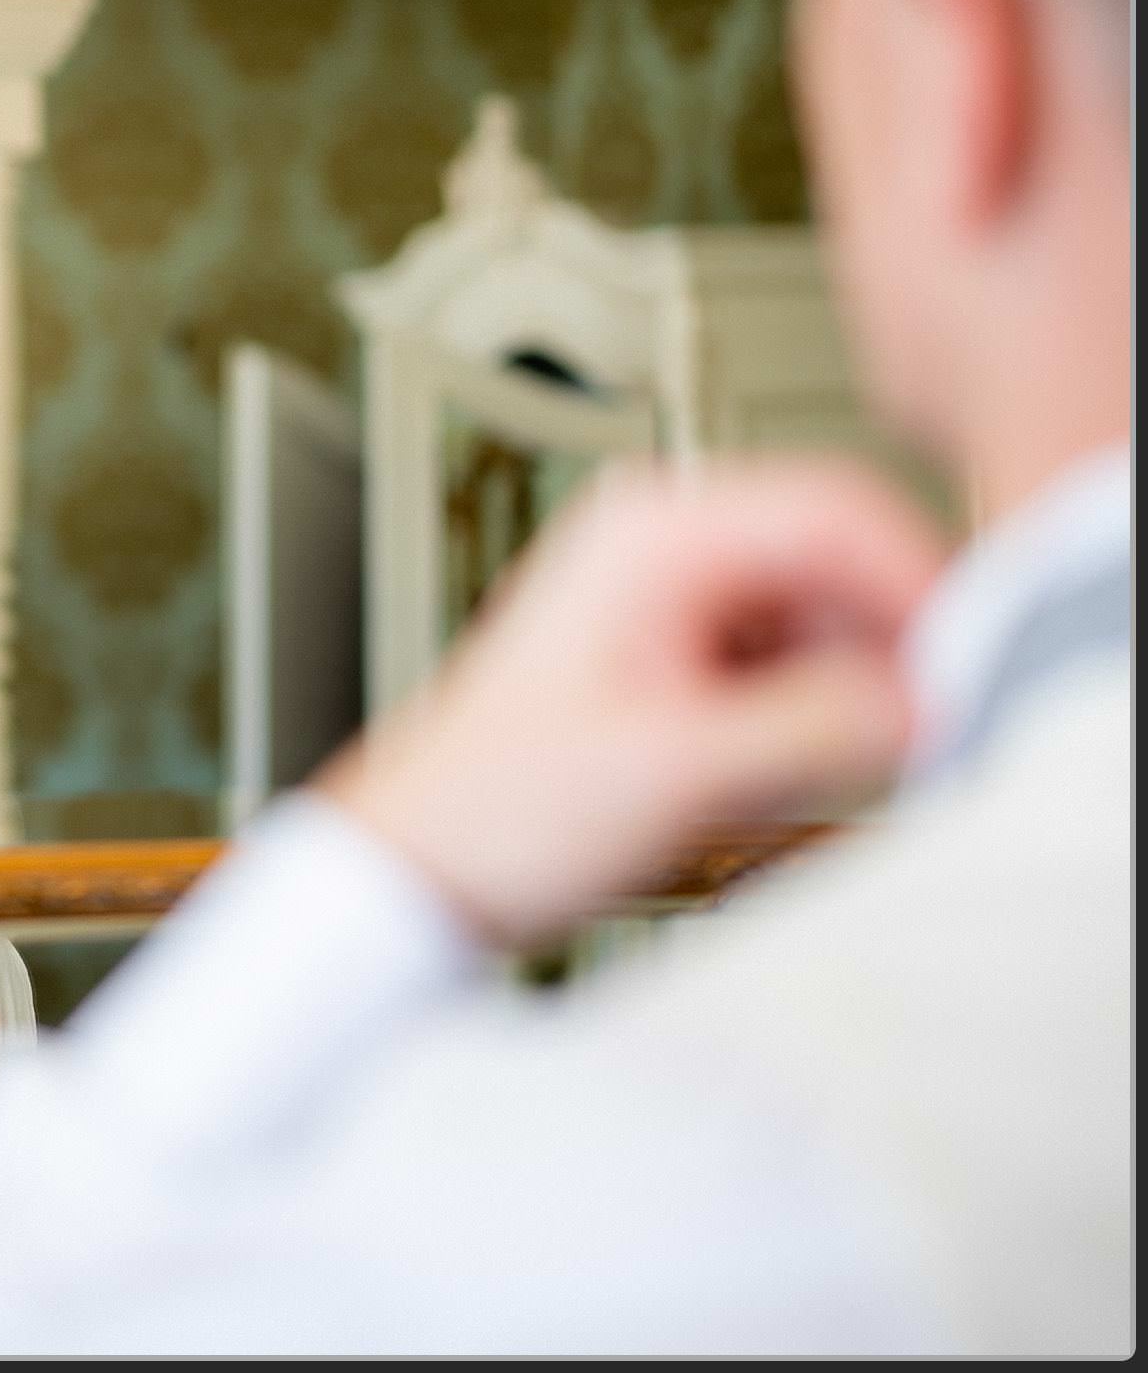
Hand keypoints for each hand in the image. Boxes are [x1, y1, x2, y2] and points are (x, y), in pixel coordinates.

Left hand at [308, 457, 948, 949]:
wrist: (415, 867)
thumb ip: (821, 724)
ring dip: (846, 693)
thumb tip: (928, 698)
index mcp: (652, 531)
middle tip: (914, 737)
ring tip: (806, 773)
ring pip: (821, 620)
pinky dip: (810, 715)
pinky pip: (786, 664)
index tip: (964, 662)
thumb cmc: (492, 808)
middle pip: (839, 563)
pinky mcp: (674, 657)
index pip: (836, 511)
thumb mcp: (680, 769)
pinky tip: (775, 775)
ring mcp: (666, 598)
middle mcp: (660, 545)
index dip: (920, 586)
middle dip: (885, 650)